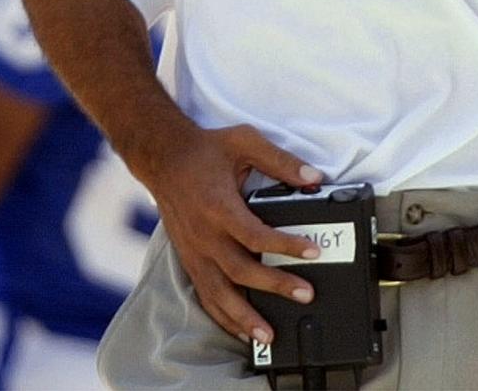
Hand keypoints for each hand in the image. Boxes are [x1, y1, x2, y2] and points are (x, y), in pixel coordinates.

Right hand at [144, 122, 323, 344]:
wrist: (164, 157)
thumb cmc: (206, 150)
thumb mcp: (245, 142)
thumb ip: (280, 160)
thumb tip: (314, 178)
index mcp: (219, 206)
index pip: (255, 235)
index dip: (285, 246)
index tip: (312, 251)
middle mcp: (205, 234)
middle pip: (241, 271)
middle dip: (275, 286)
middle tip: (305, 293)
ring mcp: (195, 251)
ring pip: (220, 293)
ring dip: (245, 318)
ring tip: (270, 335)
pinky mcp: (189, 259)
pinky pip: (205, 295)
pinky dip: (222, 316)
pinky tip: (240, 330)